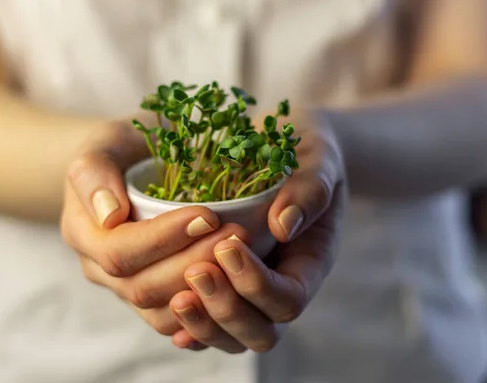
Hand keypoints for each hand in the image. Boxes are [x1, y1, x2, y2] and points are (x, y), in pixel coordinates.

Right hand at [60, 117, 252, 335]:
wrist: (134, 165)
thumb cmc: (123, 149)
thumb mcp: (105, 144)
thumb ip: (96, 172)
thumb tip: (109, 214)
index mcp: (84, 234)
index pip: (120, 252)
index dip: (164, 239)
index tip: (208, 216)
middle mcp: (100, 269)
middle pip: (143, 288)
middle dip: (194, 263)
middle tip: (238, 235)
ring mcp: (126, 289)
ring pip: (162, 313)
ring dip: (206, 291)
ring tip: (244, 256)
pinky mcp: (154, 299)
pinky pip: (177, 322)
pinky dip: (207, 313)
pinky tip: (237, 291)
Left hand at [168, 110, 345, 351]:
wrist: (286, 150)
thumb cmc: (307, 152)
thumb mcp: (319, 159)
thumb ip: (311, 189)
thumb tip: (283, 225)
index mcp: (309, 264)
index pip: (288, 299)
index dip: (256, 283)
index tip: (227, 245)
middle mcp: (280, 287)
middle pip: (259, 333)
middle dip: (226, 309)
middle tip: (197, 271)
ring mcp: (250, 293)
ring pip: (229, 337)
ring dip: (203, 323)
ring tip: (176, 297)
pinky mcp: (223, 287)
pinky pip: (207, 324)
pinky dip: (187, 325)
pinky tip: (167, 308)